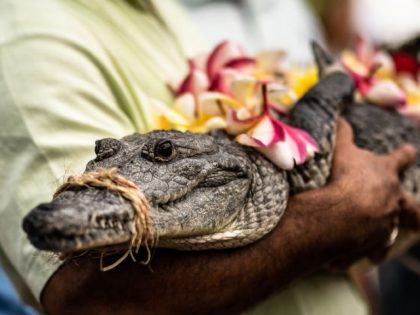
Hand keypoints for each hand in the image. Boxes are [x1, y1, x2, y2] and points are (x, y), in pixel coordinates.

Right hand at [326, 118, 419, 266]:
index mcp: (386, 173)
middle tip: (414, 216)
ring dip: (388, 233)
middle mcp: (394, 200)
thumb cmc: (346, 177)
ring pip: (395, 230)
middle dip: (415, 211)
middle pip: (413, 207)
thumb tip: (340, 116)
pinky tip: (365, 257)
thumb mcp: (342, 150)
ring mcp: (387, 223)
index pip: (401, 158)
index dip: (404, 155)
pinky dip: (370, 253)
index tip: (409, 152)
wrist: (344, 213)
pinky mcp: (376, 243)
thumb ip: (343, 133)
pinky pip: (376, 251)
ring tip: (382, 238)